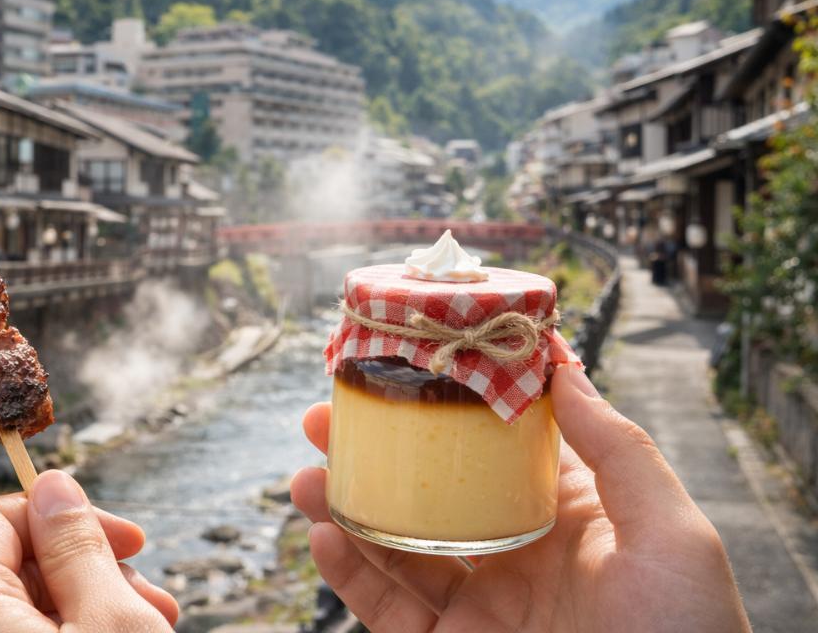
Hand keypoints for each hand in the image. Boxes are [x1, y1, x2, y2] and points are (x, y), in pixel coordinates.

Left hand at [0, 470, 177, 631]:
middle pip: (11, 564)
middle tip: (151, 598)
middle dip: (89, 570)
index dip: (69, 518)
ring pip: (18, 606)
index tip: (130, 540)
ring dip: (86, 605)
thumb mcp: (109, 619)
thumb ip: (77, 546)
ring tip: (148, 624)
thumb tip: (53, 485)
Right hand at [291, 365, 751, 632]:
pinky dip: (351, 576)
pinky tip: (327, 540)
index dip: (442, 412)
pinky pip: (389, 611)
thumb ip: (619, 451)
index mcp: (569, 516)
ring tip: (306, 479)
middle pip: (426, 494)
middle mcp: (515, 555)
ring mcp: (480, 605)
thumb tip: (561, 369)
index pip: (491, 451)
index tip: (398, 374)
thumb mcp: (671, 534)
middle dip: (371, 459)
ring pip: (395, 549)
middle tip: (322, 422)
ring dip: (345, 512)